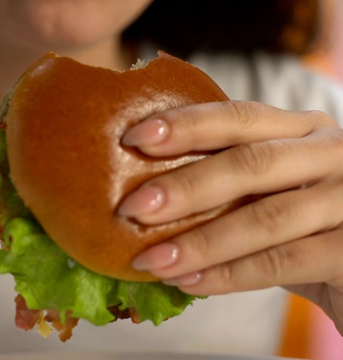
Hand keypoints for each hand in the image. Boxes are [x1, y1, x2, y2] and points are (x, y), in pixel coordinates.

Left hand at [118, 100, 342, 334]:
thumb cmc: (305, 224)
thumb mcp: (271, 190)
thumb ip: (227, 184)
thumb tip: (143, 197)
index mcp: (301, 130)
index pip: (239, 117)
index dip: (186, 125)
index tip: (133, 138)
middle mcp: (330, 154)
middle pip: (251, 163)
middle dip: (185, 186)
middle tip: (131, 209)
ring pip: (266, 218)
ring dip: (200, 242)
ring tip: (150, 260)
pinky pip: (283, 262)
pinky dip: (230, 275)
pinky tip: (189, 283)